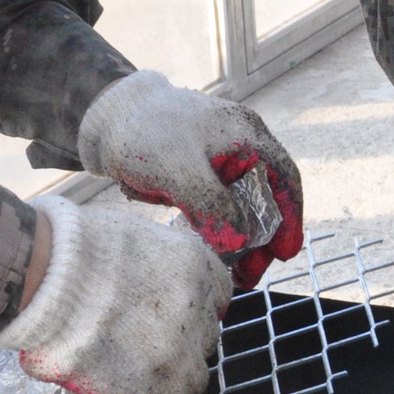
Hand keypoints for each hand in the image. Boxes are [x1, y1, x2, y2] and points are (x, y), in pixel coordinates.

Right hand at [0, 196, 231, 393]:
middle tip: (136, 345)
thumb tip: (130, 278)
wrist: (49, 276)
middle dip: (176, 346)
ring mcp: (179, 353)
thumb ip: (147, 259)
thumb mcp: (127, 230)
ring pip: (189, 382)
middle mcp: (196, 310)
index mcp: (193, 265)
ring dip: (161, 382)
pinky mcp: (155, 391)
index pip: (216, 295)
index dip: (191, 309)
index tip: (169, 314)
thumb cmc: (69, 245)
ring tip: (121, 377)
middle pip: (202, 342)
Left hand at [74, 70, 303, 288]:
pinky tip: (213, 251)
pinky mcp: (199, 174)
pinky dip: (220, 230)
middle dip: (263, 239)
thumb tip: (239, 242)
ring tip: (235, 273)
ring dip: (242, 240)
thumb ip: (212, 205)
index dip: (290, 218)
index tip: (285, 254)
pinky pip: (218, 207)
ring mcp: (219, 161)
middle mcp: (240, 147)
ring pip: (242, 207)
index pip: (285, 179)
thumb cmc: (143, 131)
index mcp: (247, 135)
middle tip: (251, 275)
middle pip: (266, 198)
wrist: (103, 118)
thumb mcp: (179, 171)